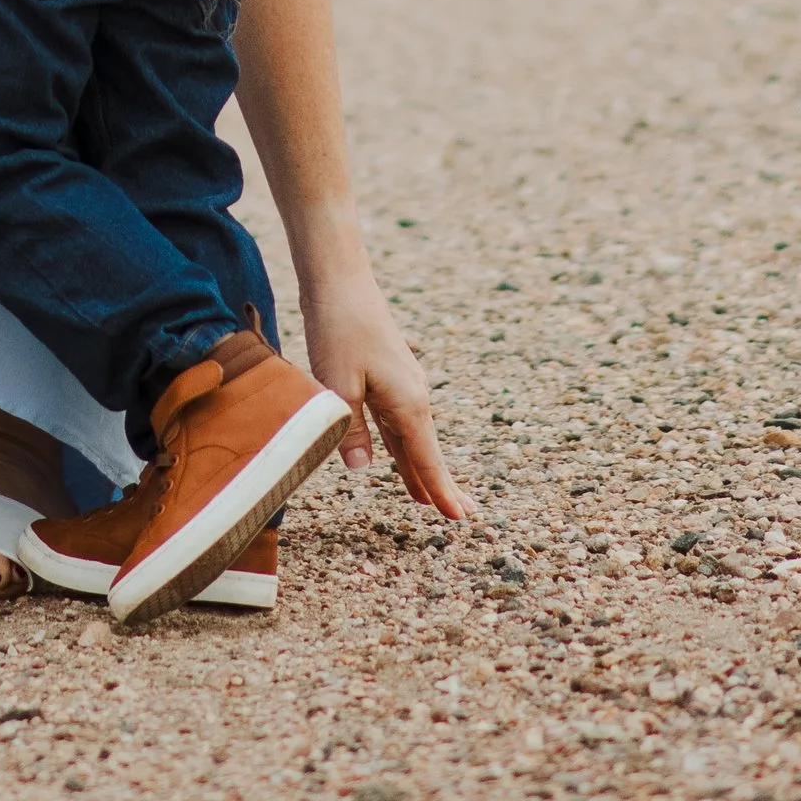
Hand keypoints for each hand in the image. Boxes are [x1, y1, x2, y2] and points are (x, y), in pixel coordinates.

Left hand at [299, 264, 472, 521]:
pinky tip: (399, 458)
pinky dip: (403, 446)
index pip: (427, 459)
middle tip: (461, 518)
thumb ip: (349, 430)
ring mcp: (403, 384)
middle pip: (428, 452)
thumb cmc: (340, 329)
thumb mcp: (339, 384)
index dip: (440, 491)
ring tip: (429, 500)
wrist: (341, 281)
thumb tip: (361, 470)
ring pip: (413, 438)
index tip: (460, 520)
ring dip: (421, 468)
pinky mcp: (388, 375)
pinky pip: (399, 422)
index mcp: (408, 403)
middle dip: (441, 485)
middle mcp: (413, 396)